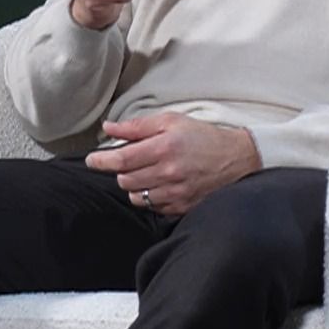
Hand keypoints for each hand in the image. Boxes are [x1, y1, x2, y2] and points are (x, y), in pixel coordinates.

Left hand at [84, 113, 260, 215]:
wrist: (236, 159)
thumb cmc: (202, 137)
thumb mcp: (171, 121)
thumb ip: (137, 126)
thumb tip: (109, 128)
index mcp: (165, 147)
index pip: (122, 159)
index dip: (101, 160)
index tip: (93, 160)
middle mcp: (169, 172)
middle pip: (125, 180)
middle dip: (121, 171)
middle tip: (130, 161)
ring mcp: (175, 192)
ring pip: (136, 196)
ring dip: (134, 185)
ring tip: (147, 172)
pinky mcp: (181, 206)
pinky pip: (152, 207)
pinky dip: (149, 197)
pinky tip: (159, 184)